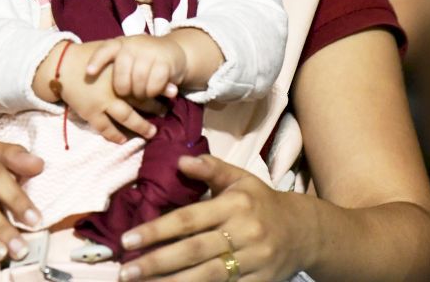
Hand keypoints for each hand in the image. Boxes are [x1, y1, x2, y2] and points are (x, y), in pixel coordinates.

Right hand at [58, 41, 157, 143]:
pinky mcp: (90, 112)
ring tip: (151, 132)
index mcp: (120, 70)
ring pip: (126, 118)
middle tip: (165, 113)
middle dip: (155, 108)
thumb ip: (125, 56)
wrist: (61, 66)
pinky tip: (123, 139)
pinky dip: (115, 135)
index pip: (146, 80)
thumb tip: (144, 59)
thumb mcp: (108, 50)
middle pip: (140, 101)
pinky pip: (105, 128)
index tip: (173, 92)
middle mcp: (114, 88)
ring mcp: (102, 102)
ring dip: (140, 126)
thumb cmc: (85, 56)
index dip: (160, 88)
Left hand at [85, 35, 184, 99]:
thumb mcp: (127, 57)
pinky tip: (155, 92)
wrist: (173, 52)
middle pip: (122, 73)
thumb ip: (114, 66)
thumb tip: (90, 78)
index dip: (96, 61)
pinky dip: (153, 92)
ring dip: (140, 93)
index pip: (105, 50)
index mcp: (120, 43)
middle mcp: (134, 44)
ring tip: (142, 94)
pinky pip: (154, 84)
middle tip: (128, 94)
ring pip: (138, 80)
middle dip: (124, 89)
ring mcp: (150, 52)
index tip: (89, 73)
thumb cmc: (143, 59)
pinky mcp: (165, 62)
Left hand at [118, 155, 308, 281]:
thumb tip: (179, 160)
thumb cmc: (262, 202)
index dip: (157, 230)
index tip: (128, 239)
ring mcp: (253, 261)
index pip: (188, 219)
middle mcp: (244, 232)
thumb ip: (210, 168)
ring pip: (207, 276)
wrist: (304, 232)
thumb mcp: (240, 178)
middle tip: (125, 272)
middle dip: (157, 263)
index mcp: (235, 204)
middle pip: (193, 251)